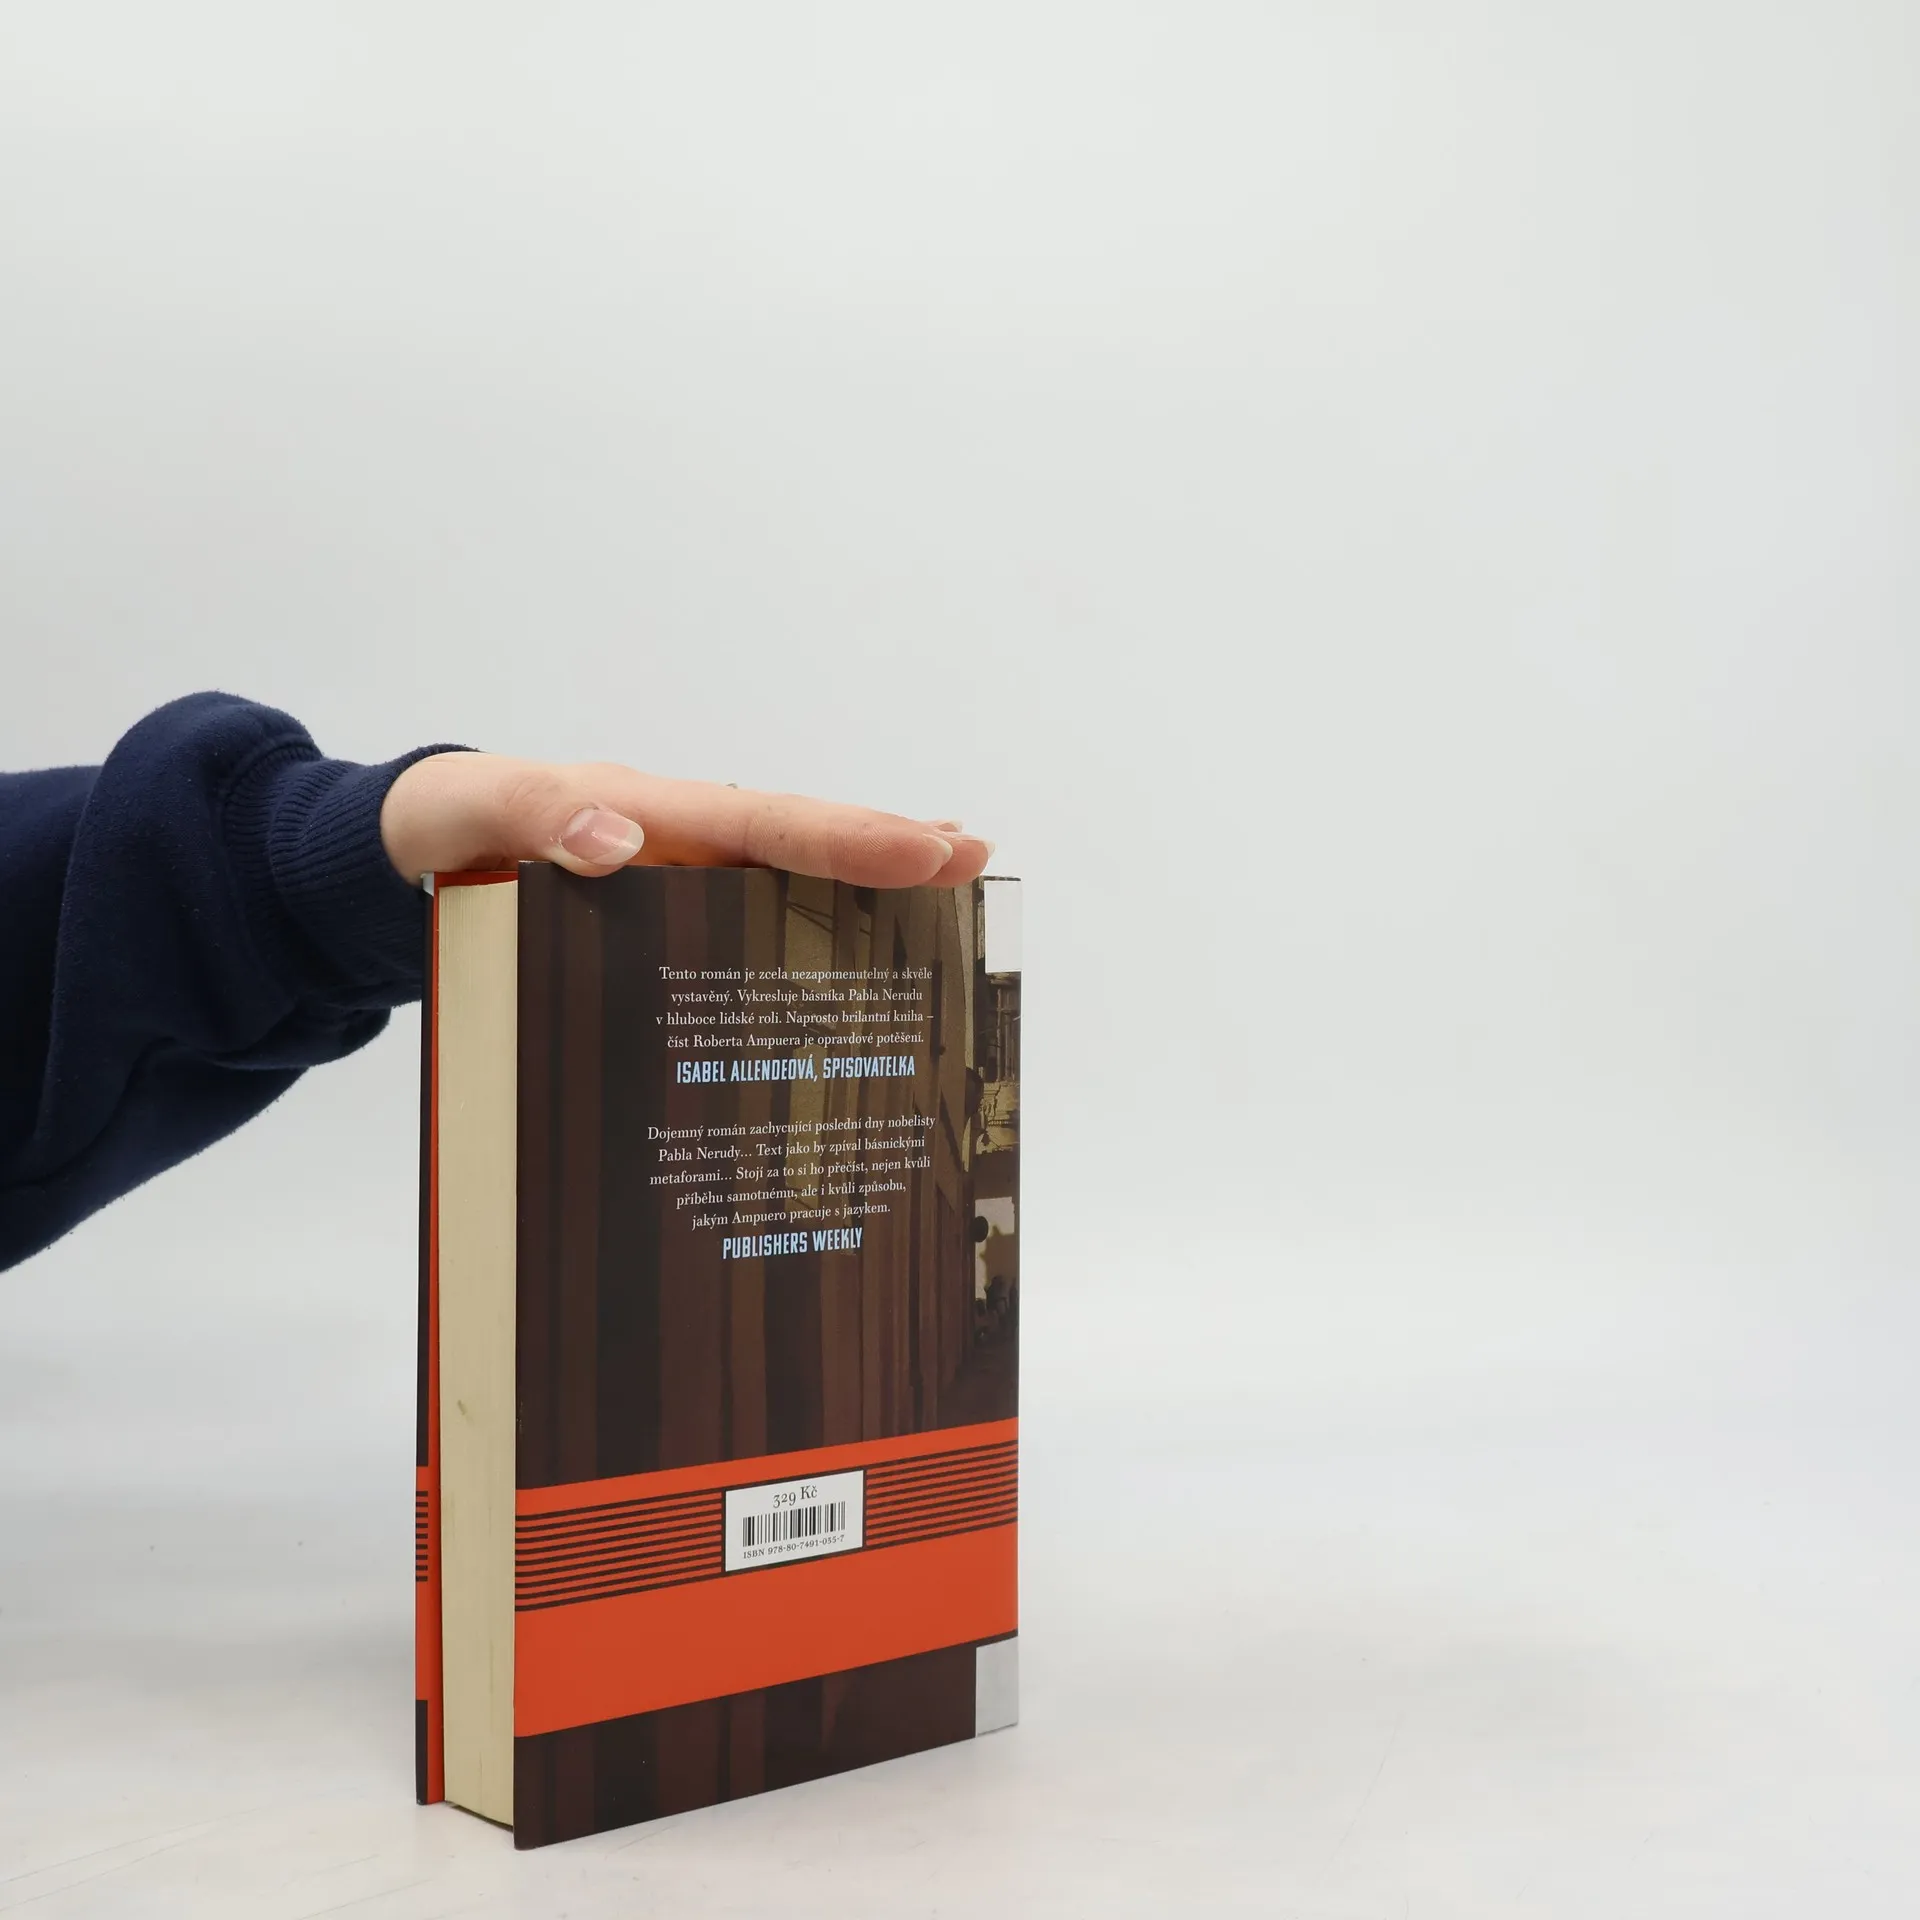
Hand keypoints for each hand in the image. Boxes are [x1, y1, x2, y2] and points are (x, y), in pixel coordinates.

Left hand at [380, 753, 992, 888]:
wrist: (410, 853)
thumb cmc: (443, 823)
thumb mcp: (469, 811)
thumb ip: (535, 814)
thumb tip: (617, 841)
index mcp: (652, 812)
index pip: (768, 826)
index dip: (851, 840)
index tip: (931, 848)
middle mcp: (682, 844)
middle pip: (801, 846)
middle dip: (888, 853)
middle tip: (977, 862)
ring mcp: (679, 883)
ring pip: (789, 887)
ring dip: (867, 893)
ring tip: (949, 902)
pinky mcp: (663, 921)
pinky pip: (747, 928)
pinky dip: (809, 937)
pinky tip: (851, 972)